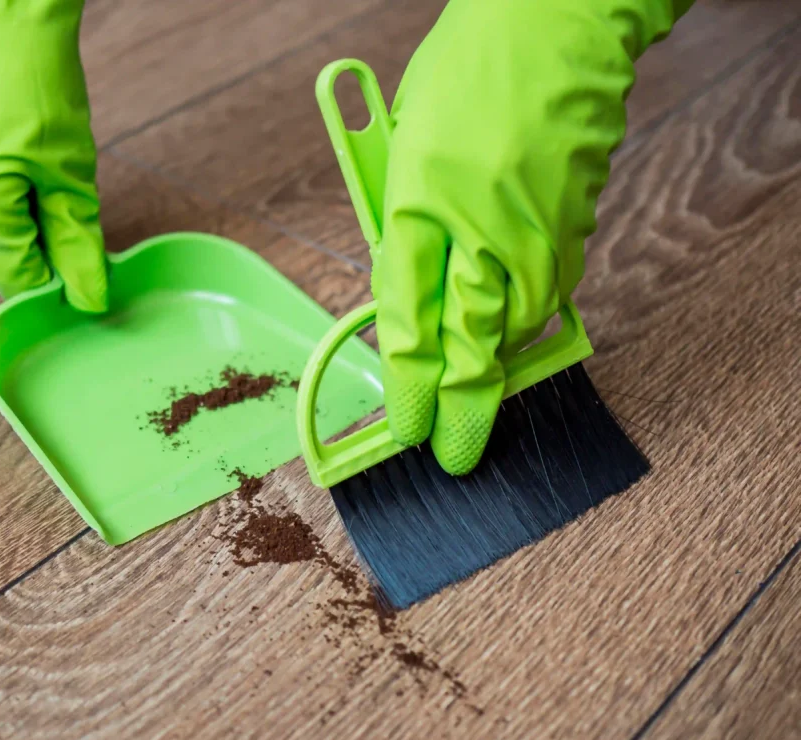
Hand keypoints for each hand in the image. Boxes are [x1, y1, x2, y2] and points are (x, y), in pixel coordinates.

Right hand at [0, 0, 107, 312]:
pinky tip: (10, 166)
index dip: (52, 280)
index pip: (15, 278)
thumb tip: (90, 298)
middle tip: (68, 225)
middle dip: (31, 253)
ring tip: (40, 187)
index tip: (81, 269)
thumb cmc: (38, 85)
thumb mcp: (70, 174)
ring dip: (8, 226)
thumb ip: (78, 243)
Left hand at [377, 0, 688, 473]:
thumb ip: (404, 229)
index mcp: (416, 208)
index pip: (406, 327)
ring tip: (476, 396)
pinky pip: (548, 295)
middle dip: (461, 414)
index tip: (405, 430)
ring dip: (495, 371)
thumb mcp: (404, 151)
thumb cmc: (465, 75)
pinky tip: (513, 326)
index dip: (407, 391)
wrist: (555, 27)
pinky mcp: (575, 229)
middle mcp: (476, 232)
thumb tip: (409, 296)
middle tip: (454, 457)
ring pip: (514, 332)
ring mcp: (533, 235)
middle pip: (468, 350)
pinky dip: (527, 320)